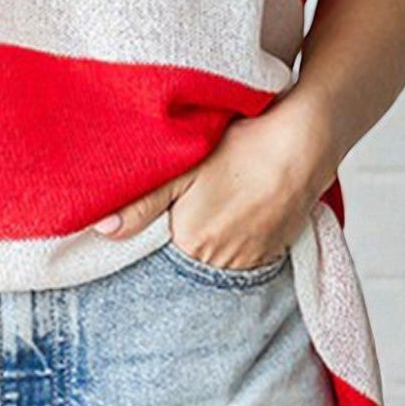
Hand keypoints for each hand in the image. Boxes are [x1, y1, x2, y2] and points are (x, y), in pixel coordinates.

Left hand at [92, 98, 336, 270]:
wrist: (303, 143)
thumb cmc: (241, 149)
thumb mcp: (184, 168)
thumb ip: (141, 203)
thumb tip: (101, 230)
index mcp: (191, 243)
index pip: (158, 254)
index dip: (156, 233)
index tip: (159, 215)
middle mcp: (221, 262)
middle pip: (188, 257)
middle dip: (183, 235)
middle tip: (191, 202)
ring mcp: (252, 260)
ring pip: (218, 257)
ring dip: (213, 239)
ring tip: (217, 204)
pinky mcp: (276, 251)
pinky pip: (246, 254)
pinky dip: (239, 237)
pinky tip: (240, 209)